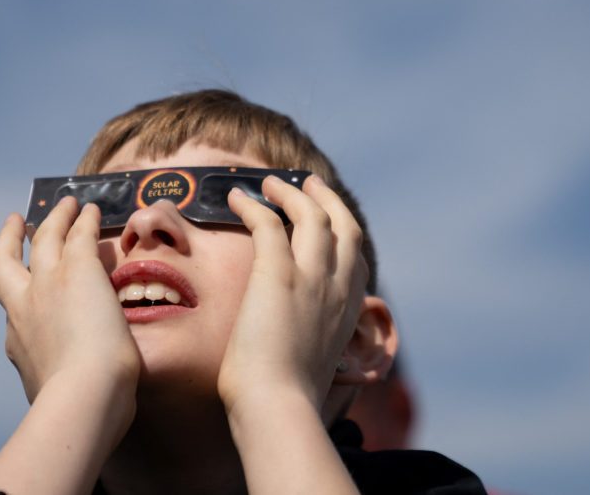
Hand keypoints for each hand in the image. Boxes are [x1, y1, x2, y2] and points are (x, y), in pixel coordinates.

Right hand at [0, 200, 139, 405]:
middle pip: (4, 262)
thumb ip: (61, 390)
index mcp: (20, 343)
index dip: (20, 293)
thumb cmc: (81, 412)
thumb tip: (77, 406)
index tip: (24, 286)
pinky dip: (85, 218)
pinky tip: (94, 210)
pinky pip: (80, 233)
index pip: (17, 309)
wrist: (82, 397)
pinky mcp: (78, 270)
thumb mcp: (58, 399)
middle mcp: (24, 307)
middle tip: (15, 222)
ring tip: (66, 203)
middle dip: (8, 239)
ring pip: (45, 237)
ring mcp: (48, 285)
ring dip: (55, 217)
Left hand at [217, 175, 367, 414]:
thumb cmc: (285, 397)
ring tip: (267, 183)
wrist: (277, 406)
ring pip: (311, 214)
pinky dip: (253, 205)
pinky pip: (267, 222)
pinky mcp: (278, 274)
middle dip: (327, 198)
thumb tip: (296, 343)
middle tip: (308, 182)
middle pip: (343, 224)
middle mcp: (337, 288)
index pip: (354, 257)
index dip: (341, 231)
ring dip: (290, 193)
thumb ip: (310, 342)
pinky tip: (235, 199)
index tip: (325, 216)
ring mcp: (311, 278)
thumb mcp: (313, 363)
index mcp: (348, 311)